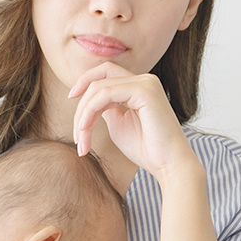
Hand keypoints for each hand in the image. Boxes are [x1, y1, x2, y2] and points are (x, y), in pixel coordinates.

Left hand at [69, 63, 196, 180]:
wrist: (168, 165)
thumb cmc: (146, 149)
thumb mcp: (119, 124)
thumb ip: (106, 109)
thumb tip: (91, 101)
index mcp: (140, 87)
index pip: (106, 75)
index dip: (85, 82)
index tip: (71, 98)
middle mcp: (145, 81)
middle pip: (100, 78)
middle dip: (81, 102)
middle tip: (76, 131)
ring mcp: (146, 83)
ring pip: (100, 87)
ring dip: (83, 113)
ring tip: (81, 138)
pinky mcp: (144, 91)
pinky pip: (106, 94)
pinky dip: (90, 110)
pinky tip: (85, 128)